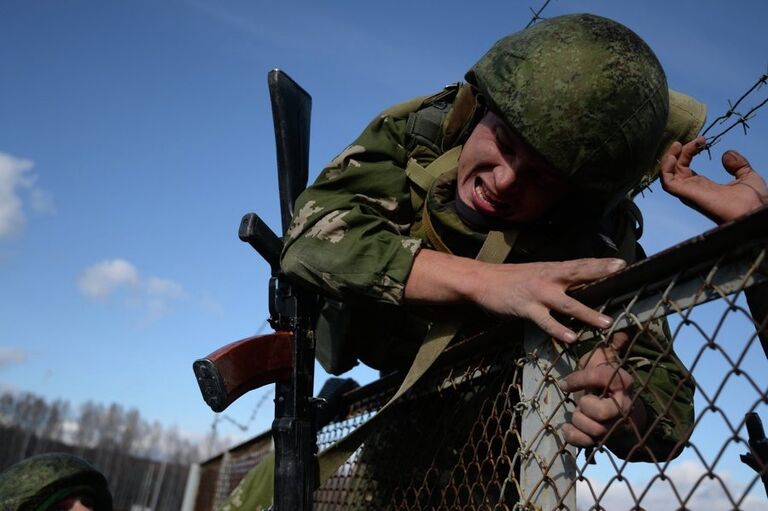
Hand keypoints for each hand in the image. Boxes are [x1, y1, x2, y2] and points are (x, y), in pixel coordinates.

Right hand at [405, 250, 625, 342]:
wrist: (482, 280)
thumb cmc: (512, 279)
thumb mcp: (537, 274)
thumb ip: (557, 280)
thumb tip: (580, 285)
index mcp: (552, 269)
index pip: (581, 264)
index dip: (601, 263)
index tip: (622, 263)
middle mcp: (548, 278)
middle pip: (579, 274)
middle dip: (600, 273)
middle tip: (621, 272)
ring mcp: (538, 293)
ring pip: (568, 304)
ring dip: (587, 313)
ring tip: (606, 323)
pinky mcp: (526, 307)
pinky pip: (545, 321)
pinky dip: (558, 330)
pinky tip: (571, 338)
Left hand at [559, 331, 646, 448]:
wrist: (622, 415)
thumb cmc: (605, 385)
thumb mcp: (606, 363)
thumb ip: (610, 346)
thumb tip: (623, 327)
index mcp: (623, 383)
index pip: (600, 377)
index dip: (580, 379)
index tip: (566, 383)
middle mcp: (623, 406)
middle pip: (600, 412)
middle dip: (584, 406)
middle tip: (581, 402)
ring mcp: (615, 426)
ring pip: (593, 429)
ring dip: (578, 420)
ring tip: (577, 413)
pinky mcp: (605, 441)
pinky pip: (585, 443)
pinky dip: (573, 436)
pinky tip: (567, 429)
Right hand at [661, 136, 767, 223]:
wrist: (755, 210)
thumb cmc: (754, 199)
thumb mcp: (746, 175)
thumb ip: (737, 164)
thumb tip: (726, 154)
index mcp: (703, 185)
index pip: (685, 166)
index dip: (689, 151)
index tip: (702, 140)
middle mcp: (693, 189)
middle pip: (675, 168)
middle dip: (680, 151)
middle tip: (695, 139)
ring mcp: (689, 192)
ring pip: (667, 174)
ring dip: (669, 158)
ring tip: (678, 144)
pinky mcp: (688, 195)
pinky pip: (668, 183)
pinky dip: (665, 170)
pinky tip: (673, 157)